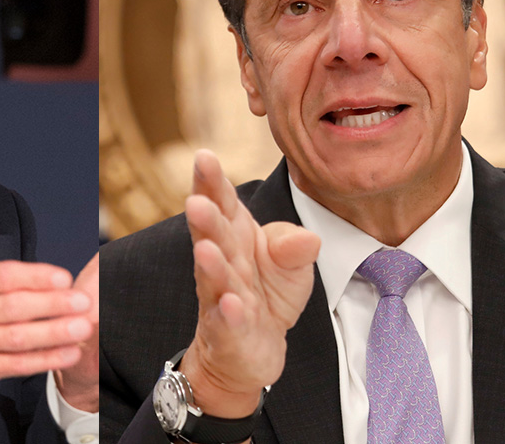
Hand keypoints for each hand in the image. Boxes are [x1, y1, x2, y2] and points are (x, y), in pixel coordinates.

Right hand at [0, 207, 93, 404]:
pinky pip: (15, 365)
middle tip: (83, 301)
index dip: (34, 277)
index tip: (61, 276)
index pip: (2, 277)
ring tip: (83, 327)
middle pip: (15, 308)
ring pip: (18, 338)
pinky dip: (43, 360)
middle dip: (53, 305)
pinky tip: (67, 353)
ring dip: (54, 333)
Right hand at [179, 150, 319, 417]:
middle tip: (196, 202)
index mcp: (234, 234)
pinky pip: (227, 322)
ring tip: (206, 250)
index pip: (221, 203)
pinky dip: (229, 314)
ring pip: (213, 279)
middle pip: (212, 237)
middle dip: (204, 220)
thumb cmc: (267, 292)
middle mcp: (222, 261)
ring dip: (209, 265)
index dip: (210, 181)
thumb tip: (308, 238)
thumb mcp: (290, 262)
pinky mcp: (228, 332)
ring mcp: (220, 297)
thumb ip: (293, 245)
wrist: (253, 347)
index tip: (203, 157)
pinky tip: (231, 303)